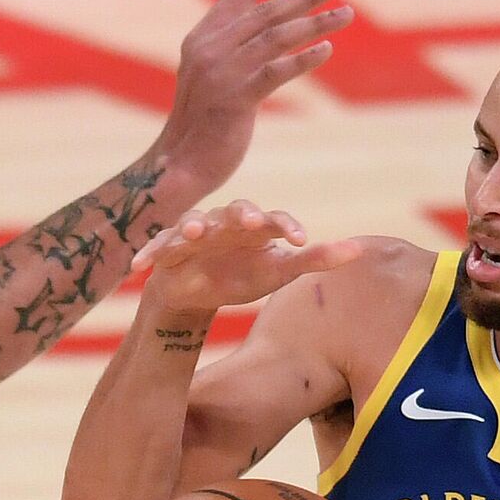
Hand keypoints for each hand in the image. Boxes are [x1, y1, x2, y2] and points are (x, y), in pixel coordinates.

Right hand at [133, 200, 361, 314]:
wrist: (195, 291)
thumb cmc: (240, 275)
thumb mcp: (278, 273)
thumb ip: (315, 261)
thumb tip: (359, 251)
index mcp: (255, 227)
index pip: (274, 218)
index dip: (287, 225)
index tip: (301, 240)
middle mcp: (225, 223)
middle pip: (234, 209)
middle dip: (240, 213)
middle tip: (250, 221)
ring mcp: (194, 233)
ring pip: (193, 221)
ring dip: (193, 225)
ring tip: (194, 233)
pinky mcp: (167, 248)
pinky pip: (157, 247)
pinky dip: (150, 253)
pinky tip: (141, 266)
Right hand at [152, 0, 351, 194]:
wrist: (181, 162)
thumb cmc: (201, 119)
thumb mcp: (207, 70)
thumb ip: (224, 36)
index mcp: (202, 39)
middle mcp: (209, 49)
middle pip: (265, 12)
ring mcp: (221, 73)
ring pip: (275, 37)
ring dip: (314, 23)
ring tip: (346, 14)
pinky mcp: (235, 99)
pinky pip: (276, 71)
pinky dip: (303, 59)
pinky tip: (327, 49)